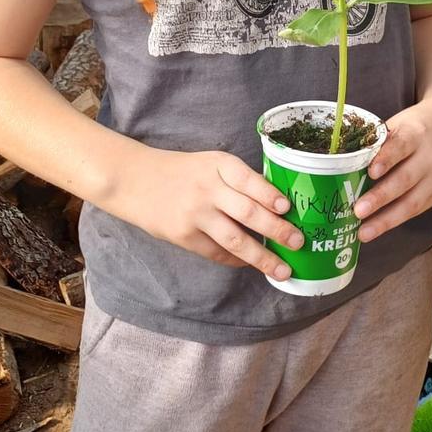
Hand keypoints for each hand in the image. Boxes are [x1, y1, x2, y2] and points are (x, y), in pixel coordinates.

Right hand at [109, 146, 303, 279]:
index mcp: (218, 164)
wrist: (134, 180)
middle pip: (248, 212)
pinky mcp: (183, 236)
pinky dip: (236, 259)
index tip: (288, 208)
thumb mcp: (210, 163)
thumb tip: (277, 207)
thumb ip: (237, 180)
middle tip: (298, 242)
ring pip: (235, 239)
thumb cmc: (182, 171)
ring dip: (262, 257)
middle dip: (277, 230)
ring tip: (282, 269)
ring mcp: (195, 214)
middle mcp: (208, 188)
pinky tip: (250, 264)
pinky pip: (216, 252)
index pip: (249, 180)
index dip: (270, 195)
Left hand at [355, 91, 431, 241]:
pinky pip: (416, 209)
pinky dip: (396, 220)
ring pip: (412, 202)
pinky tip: (378, 228)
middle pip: (405, 179)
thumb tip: (346, 161)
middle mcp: (430, 156)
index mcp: (416, 133)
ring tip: (364, 232)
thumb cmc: (416, 126)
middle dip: (381, 197)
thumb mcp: (399, 123)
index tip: (371, 172)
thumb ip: (378, 141)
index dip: (386, 159)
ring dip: (387, 219)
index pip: (401, 145)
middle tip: (358, 210)